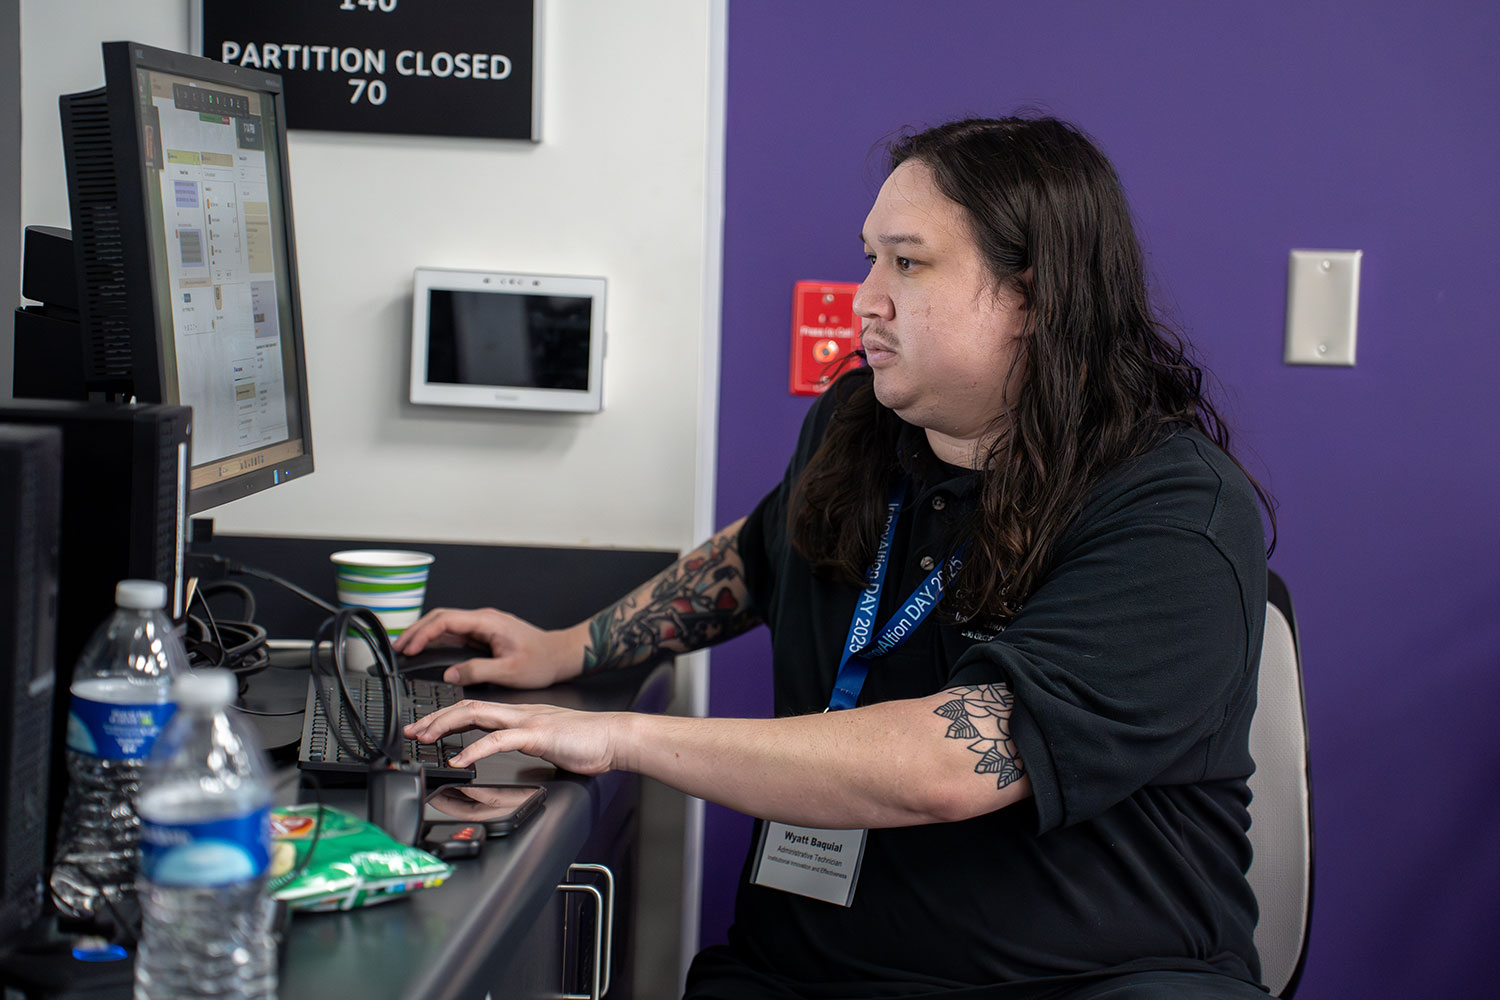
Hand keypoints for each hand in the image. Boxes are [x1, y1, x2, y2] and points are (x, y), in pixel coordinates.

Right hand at [392, 608, 580, 688]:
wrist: (560, 655)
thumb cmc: (542, 661)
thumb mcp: (510, 671)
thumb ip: (478, 670)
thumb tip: (450, 674)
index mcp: (487, 622)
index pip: (446, 621)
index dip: (423, 633)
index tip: (408, 648)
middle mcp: (483, 620)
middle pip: (440, 618)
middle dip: (416, 631)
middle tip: (397, 648)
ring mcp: (482, 626)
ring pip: (445, 624)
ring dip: (424, 634)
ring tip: (405, 648)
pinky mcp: (483, 634)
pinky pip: (454, 633)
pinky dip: (436, 639)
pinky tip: (425, 649)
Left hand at [404, 700, 625, 773]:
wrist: (614, 736)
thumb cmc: (587, 741)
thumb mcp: (545, 740)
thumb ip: (522, 742)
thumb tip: (501, 753)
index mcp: (519, 714)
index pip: (474, 709)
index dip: (445, 717)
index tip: (424, 729)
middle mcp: (519, 712)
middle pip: (467, 707)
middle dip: (434, 718)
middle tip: (411, 731)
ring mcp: (527, 721)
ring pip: (477, 715)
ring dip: (446, 726)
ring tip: (424, 739)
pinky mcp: (537, 735)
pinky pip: (499, 740)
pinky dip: (474, 750)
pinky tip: (459, 761)